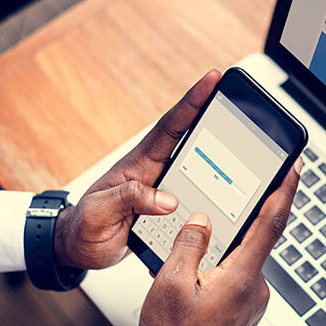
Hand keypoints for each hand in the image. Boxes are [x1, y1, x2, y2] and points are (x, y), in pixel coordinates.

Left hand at [54, 70, 221, 269]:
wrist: (82, 245)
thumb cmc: (86, 227)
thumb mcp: (100, 212)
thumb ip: (129, 199)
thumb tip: (168, 199)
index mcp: (139, 164)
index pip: (170, 127)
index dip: (191, 102)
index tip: (211, 80)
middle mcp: (154, 169)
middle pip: (189, 135)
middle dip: (212, 112)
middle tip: (236, 97)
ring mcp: (162, 185)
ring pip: (196, 162)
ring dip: (217, 149)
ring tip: (242, 137)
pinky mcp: (166, 202)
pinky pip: (194, 188)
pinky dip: (211, 182)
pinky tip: (227, 184)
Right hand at [138, 158, 301, 325]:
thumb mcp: (170, 285)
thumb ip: (189, 245)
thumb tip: (202, 220)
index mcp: (241, 276)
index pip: (271, 222)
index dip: (285, 189)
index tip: (295, 167)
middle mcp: (255, 288)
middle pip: (258, 237)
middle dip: (244, 216)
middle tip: (227, 202)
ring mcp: (253, 301)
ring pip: (244, 258)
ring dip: (227, 247)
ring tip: (197, 257)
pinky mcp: (246, 310)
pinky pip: (240, 276)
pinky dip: (225, 266)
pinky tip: (201, 276)